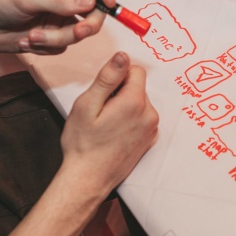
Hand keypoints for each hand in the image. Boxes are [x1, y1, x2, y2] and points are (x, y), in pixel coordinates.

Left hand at [0, 0, 115, 54]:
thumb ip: (59, 1)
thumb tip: (90, 2)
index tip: (109, 4)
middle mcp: (65, 1)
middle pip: (94, 14)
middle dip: (86, 25)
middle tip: (77, 32)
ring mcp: (60, 20)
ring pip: (77, 35)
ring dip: (55, 39)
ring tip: (32, 36)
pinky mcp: (54, 39)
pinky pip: (63, 48)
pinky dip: (46, 47)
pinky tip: (27, 41)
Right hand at [60, 51, 158, 197]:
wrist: (89, 179)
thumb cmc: (83, 144)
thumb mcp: (87, 105)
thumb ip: (107, 78)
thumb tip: (122, 56)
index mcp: (135, 102)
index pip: (135, 70)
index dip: (117, 76)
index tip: (103, 92)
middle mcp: (149, 114)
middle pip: (138, 87)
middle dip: (120, 92)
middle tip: (101, 111)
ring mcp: (152, 129)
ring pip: (140, 103)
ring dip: (125, 106)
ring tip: (107, 124)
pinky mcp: (150, 140)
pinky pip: (142, 118)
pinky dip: (130, 120)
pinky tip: (115, 134)